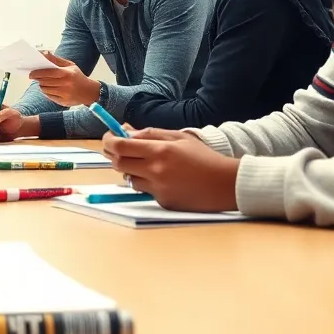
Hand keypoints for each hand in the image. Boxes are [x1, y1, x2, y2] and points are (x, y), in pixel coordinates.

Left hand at [28, 52, 101, 106]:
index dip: (38, 73)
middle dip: (38, 79)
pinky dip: (46, 92)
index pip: (48, 73)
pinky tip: (49, 89)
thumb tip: (44, 53)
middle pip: (45, 82)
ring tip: (44, 82)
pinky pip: (49, 96)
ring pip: (45, 90)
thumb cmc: (77, 76)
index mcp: (67, 73)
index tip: (31, 73)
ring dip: (42, 85)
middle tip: (35, 77)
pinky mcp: (63, 102)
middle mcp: (65, 84)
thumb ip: (56, 60)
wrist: (89, 92)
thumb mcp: (70, 65)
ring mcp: (64, 94)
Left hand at [101, 128, 238, 211]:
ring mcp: (158, 189)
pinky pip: (145, 191)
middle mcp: (156, 171)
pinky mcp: (163, 202)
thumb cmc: (203, 157)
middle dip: (115, 155)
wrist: (225, 184)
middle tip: (120, 150)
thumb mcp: (179, 138)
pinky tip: (163, 179)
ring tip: (146, 164)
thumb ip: (151, 134)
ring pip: (129, 179)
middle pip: (119, 163)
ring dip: (131, 170)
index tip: (108, 138)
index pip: (120, 146)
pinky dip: (147, 183)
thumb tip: (126, 131)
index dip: (109, 141)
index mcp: (160, 151)